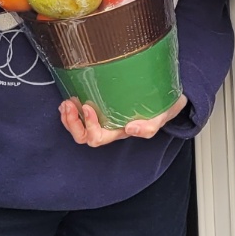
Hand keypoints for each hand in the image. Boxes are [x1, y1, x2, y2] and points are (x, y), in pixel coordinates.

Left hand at [60, 95, 187, 146]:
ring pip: (78, 129)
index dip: (89, 126)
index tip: (88, 106)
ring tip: (66, 103)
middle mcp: (109, 128)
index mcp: (120, 131)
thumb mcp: (162, 116)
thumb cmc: (163, 107)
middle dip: (73, 123)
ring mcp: (103, 119)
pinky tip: (70, 99)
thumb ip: (150, 126)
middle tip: (69, 104)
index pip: (98, 137)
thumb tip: (131, 130)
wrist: (168, 98)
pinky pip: (79, 117)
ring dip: (68, 117)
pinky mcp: (99, 108)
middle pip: (83, 136)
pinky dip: (71, 110)